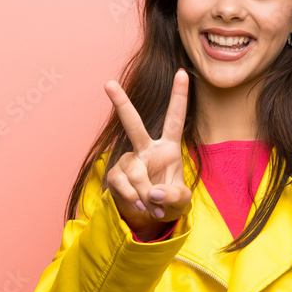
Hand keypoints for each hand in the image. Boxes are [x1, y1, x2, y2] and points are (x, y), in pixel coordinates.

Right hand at [103, 68, 191, 236]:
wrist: (150, 218)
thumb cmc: (170, 201)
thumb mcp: (182, 201)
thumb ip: (174, 196)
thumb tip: (154, 193)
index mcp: (168, 148)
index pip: (175, 119)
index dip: (179, 97)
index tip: (181, 72)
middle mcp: (147, 149)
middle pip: (133, 124)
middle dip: (121, 104)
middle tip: (108, 83)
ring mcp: (129, 161)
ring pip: (135, 172)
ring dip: (145, 192)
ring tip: (153, 206)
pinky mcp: (116, 175)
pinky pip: (122, 184)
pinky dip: (133, 197)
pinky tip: (140, 205)